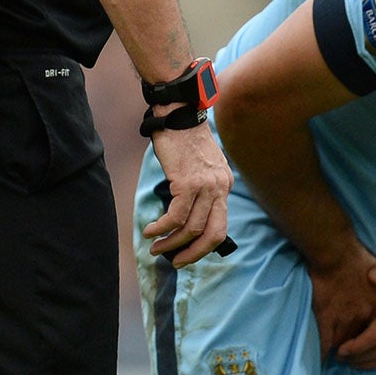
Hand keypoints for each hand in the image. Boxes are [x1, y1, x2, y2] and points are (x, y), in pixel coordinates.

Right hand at [143, 121, 232, 265]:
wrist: (177, 113)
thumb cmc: (183, 139)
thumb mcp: (201, 165)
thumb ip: (201, 188)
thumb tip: (187, 215)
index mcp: (224, 185)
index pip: (220, 226)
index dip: (204, 246)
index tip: (187, 253)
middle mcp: (220, 187)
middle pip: (212, 234)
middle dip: (193, 254)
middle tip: (175, 261)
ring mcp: (206, 186)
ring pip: (191, 228)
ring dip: (171, 242)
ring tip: (156, 247)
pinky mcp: (187, 182)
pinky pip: (176, 216)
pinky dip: (162, 228)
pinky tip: (151, 230)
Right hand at [308, 242, 375, 356]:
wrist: (336, 253)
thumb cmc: (358, 257)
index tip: (371, 345)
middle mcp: (365, 317)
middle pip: (365, 343)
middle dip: (361, 353)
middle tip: (355, 358)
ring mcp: (345, 320)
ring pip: (345, 346)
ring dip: (343, 354)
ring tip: (339, 359)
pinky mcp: (327, 319)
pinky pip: (324, 343)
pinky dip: (322, 353)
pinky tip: (319, 360)